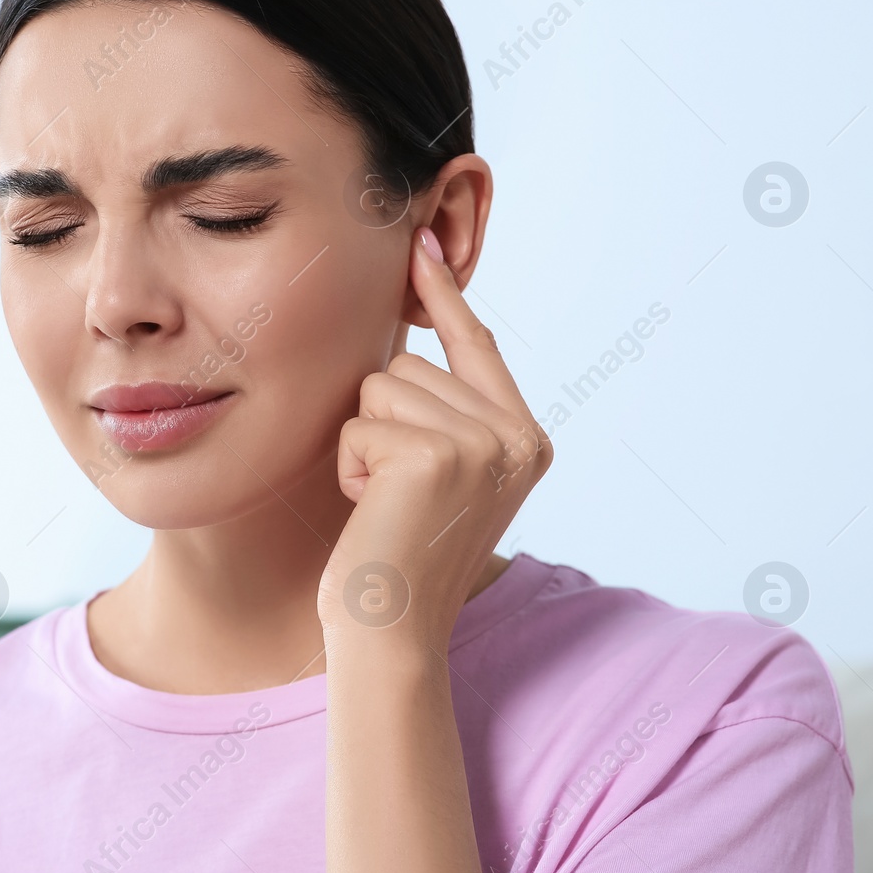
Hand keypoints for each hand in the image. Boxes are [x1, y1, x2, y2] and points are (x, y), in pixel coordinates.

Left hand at [316, 225, 552, 653]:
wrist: (391, 631)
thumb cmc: (399, 556)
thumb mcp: (441, 475)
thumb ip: (444, 411)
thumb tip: (407, 336)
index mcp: (526, 438)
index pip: (477, 346)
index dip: (443, 295)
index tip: (420, 241)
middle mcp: (517, 436)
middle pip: (410, 367)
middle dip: (379, 424)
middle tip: (394, 495)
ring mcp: (483, 443)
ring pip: (380, 388)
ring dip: (361, 444)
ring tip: (384, 502)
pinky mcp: (436, 453)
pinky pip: (357, 423)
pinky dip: (347, 465)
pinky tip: (370, 510)